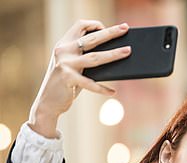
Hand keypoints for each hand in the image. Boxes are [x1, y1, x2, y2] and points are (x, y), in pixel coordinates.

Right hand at [28, 20, 131, 137]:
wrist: (48, 102)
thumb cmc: (66, 84)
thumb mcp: (74, 66)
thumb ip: (87, 59)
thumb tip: (115, 55)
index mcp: (64, 44)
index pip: (80, 25)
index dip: (95, 25)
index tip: (109, 28)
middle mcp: (63, 50)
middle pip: (91, 38)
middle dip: (110, 32)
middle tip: (125, 28)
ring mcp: (65, 64)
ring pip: (94, 57)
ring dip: (113, 54)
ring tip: (128, 51)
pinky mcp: (67, 78)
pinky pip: (90, 83)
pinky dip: (102, 88)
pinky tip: (112, 92)